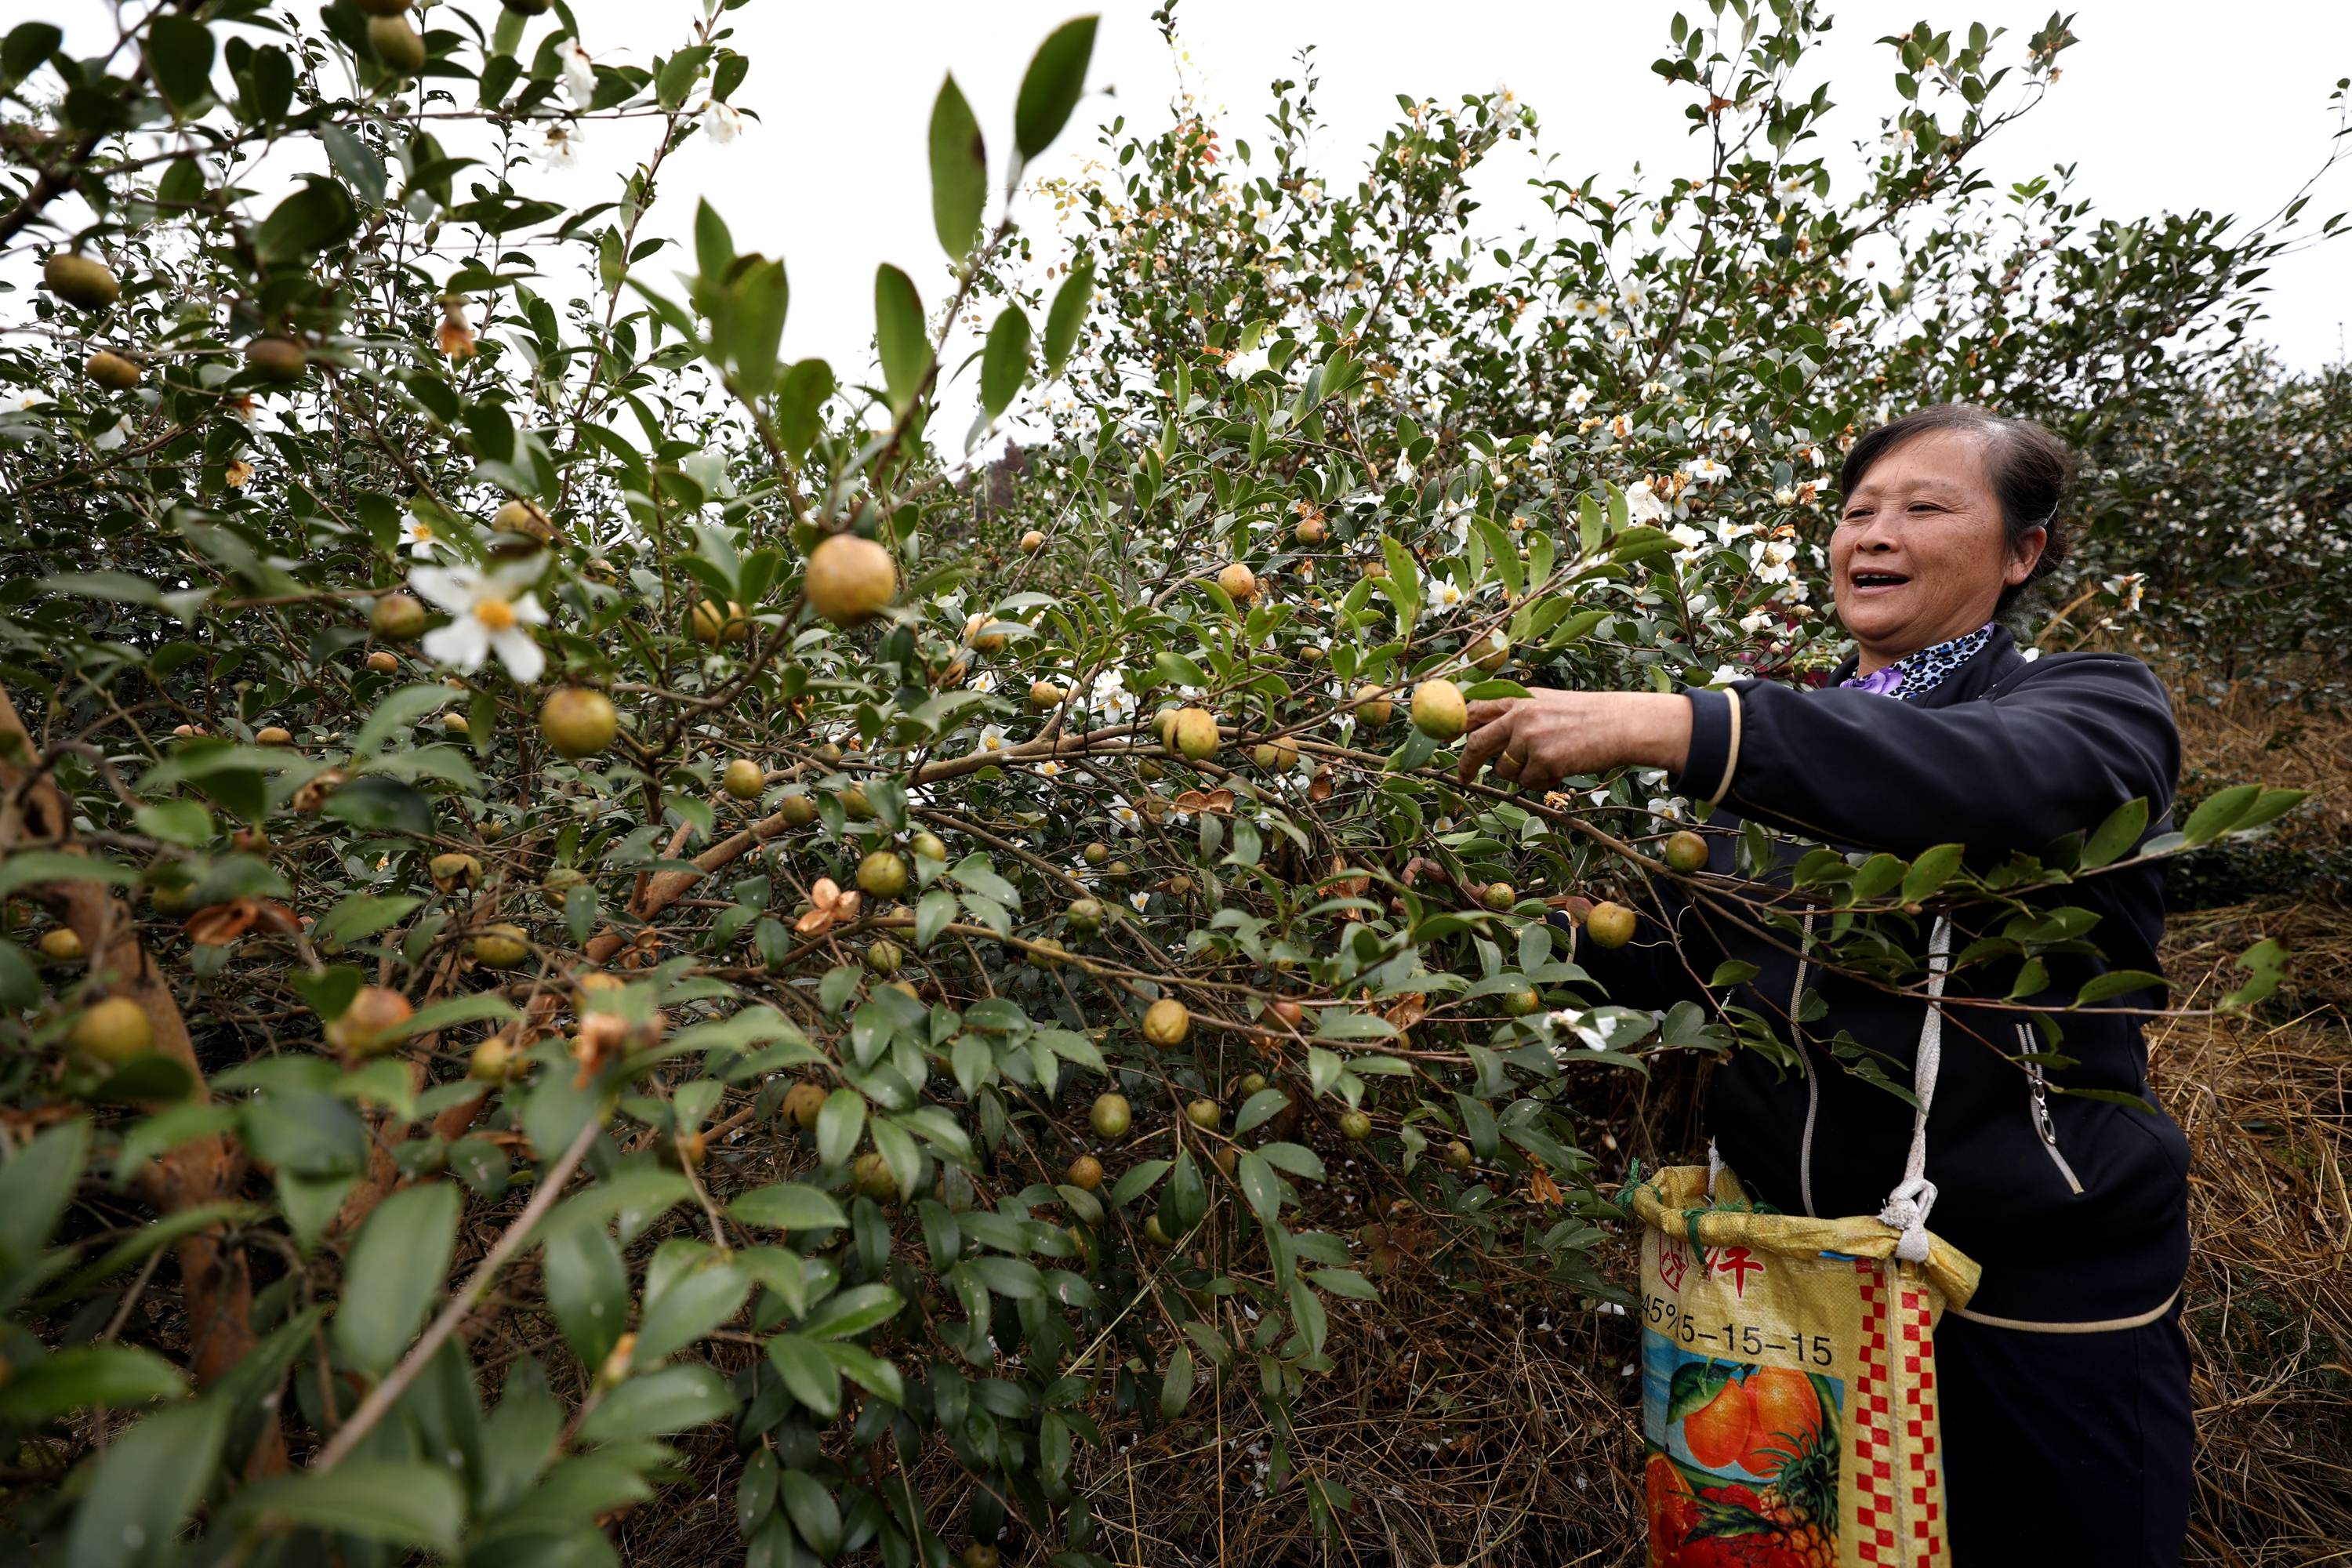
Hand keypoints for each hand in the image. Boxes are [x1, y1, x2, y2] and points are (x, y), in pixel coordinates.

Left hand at [1456, 689, 1693, 793]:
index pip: (1472, 711)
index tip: (1446, 741)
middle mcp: (1518, 715)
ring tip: (1549, 762)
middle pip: (1475, 744)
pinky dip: (1541, 783)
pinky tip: (1562, 769)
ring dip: (1520, 774)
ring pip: (1504, 770)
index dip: (1455, 727)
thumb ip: (1515, 714)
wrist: (1621, 724)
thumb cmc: (1586, 716)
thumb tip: (1480, 732)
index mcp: (1517, 698)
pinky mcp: (1543, 761)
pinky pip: (1527, 784)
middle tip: (1463, 778)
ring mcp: (1529, 738)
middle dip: (1465, 765)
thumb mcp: (1545, 703)